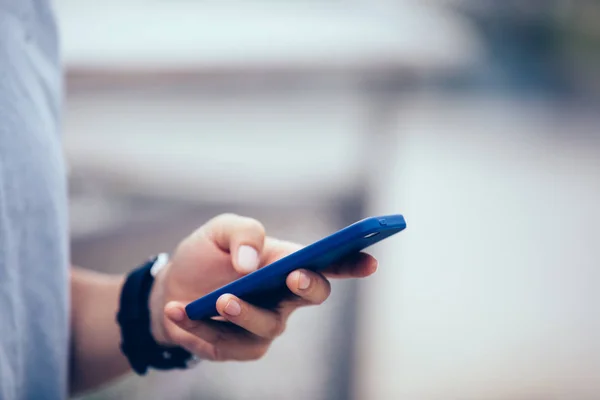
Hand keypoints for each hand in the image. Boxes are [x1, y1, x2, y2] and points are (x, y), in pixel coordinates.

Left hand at [149, 213, 377, 360]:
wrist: (171, 287)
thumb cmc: (205, 256)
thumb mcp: (219, 230)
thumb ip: (242, 233)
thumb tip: (251, 264)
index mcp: (288, 263)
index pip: (330, 263)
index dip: (353, 263)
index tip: (370, 261)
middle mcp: (285, 296)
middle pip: (313, 295)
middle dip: (309, 286)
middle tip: (293, 274)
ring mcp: (267, 324)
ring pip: (269, 325)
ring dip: (244, 312)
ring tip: (216, 300)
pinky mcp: (241, 347)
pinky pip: (229, 344)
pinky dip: (200, 328)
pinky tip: (178, 312)